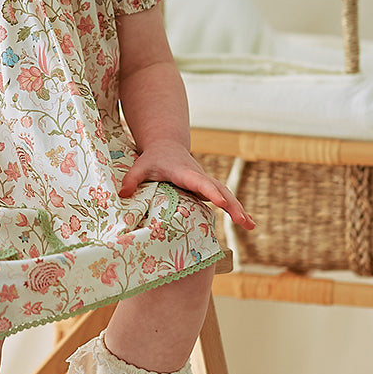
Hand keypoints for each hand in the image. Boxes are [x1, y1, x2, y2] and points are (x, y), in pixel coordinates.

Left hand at [119, 141, 255, 229]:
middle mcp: (199, 177)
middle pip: (219, 190)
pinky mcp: (208, 189)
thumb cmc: (153, 159)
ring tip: (251, 226)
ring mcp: (206, 183)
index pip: (199, 182)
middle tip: (242, 221)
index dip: (209, 191)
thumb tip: (122, 194)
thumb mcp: (140, 166)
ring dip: (238, 209)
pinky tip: (248, 224)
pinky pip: (225, 199)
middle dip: (231, 204)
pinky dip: (236, 210)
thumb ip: (131, 179)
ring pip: (226, 195)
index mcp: (184, 172)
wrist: (167, 147)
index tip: (220, 201)